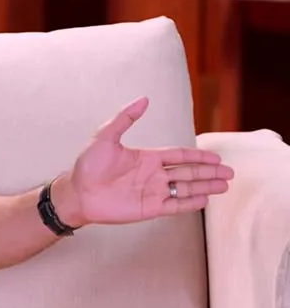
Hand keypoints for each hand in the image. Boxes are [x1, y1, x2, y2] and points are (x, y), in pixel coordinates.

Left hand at [55, 96, 233, 226]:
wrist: (77, 192)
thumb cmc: (88, 164)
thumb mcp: (105, 136)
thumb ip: (125, 118)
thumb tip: (143, 99)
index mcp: (147, 157)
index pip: (179, 155)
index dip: (199, 156)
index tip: (217, 157)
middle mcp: (153, 175)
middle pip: (188, 172)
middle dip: (209, 172)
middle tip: (230, 173)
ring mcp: (152, 192)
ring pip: (186, 188)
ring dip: (205, 187)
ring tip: (225, 186)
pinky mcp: (149, 208)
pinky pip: (175, 205)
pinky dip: (190, 203)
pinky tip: (205, 200)